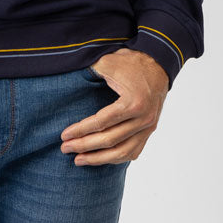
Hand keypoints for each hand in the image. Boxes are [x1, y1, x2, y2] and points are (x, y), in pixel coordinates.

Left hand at [60, 48, 168, 164]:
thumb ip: (89, 71)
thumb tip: (66, 79)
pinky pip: (132, 152)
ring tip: (78, 160)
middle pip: (109, 140)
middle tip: (65, 148)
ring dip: (98, 158)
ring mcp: (148, 128)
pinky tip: (100, 158)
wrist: (157, 64)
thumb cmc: (131, 63)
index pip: (101, 122)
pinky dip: (115, 158)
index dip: (81, 130)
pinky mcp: (149, 131)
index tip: (64, 134)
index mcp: (134, 102)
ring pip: (121, 152)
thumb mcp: (108, 62)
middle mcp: (144, 119)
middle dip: (84, 146)